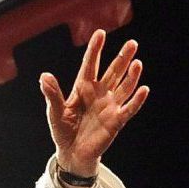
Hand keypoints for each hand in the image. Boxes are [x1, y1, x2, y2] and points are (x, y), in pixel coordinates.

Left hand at [39, 29, 148, 175]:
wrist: (72, 154)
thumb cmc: (62, 131)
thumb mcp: (55, 112)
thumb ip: (52, 94)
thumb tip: (44, 76)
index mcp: (83, 87)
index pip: (91, 64)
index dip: (95, 49)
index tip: (100, 33)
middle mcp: (99, 93)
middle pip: (113, 71)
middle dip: (122, 58)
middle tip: (133, 43)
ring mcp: (109, 106)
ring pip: (124, 87)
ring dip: (131, 76)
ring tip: (137, 62)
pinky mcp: (116, 121)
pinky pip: (129, 109)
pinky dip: (137, 100)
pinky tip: (144, 89)